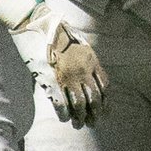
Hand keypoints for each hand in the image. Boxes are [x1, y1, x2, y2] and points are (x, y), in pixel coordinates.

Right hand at [0, 0, 107, 126]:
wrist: (43, 26)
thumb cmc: (61, 34)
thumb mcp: (81, 44)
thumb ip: (87, 61)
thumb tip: (89, 78)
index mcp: (92, 60)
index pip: (105, 85)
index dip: (106, 100)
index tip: (106, 110)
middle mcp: (83, 70)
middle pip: (94, 97)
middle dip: (95, 113)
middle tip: (94, 122)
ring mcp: (68, 76)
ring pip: (79, 103)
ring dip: (80, 117)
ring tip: (78, 124)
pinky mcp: (53, 80)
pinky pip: (62, 102)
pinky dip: (64, 113)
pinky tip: (64, 119)